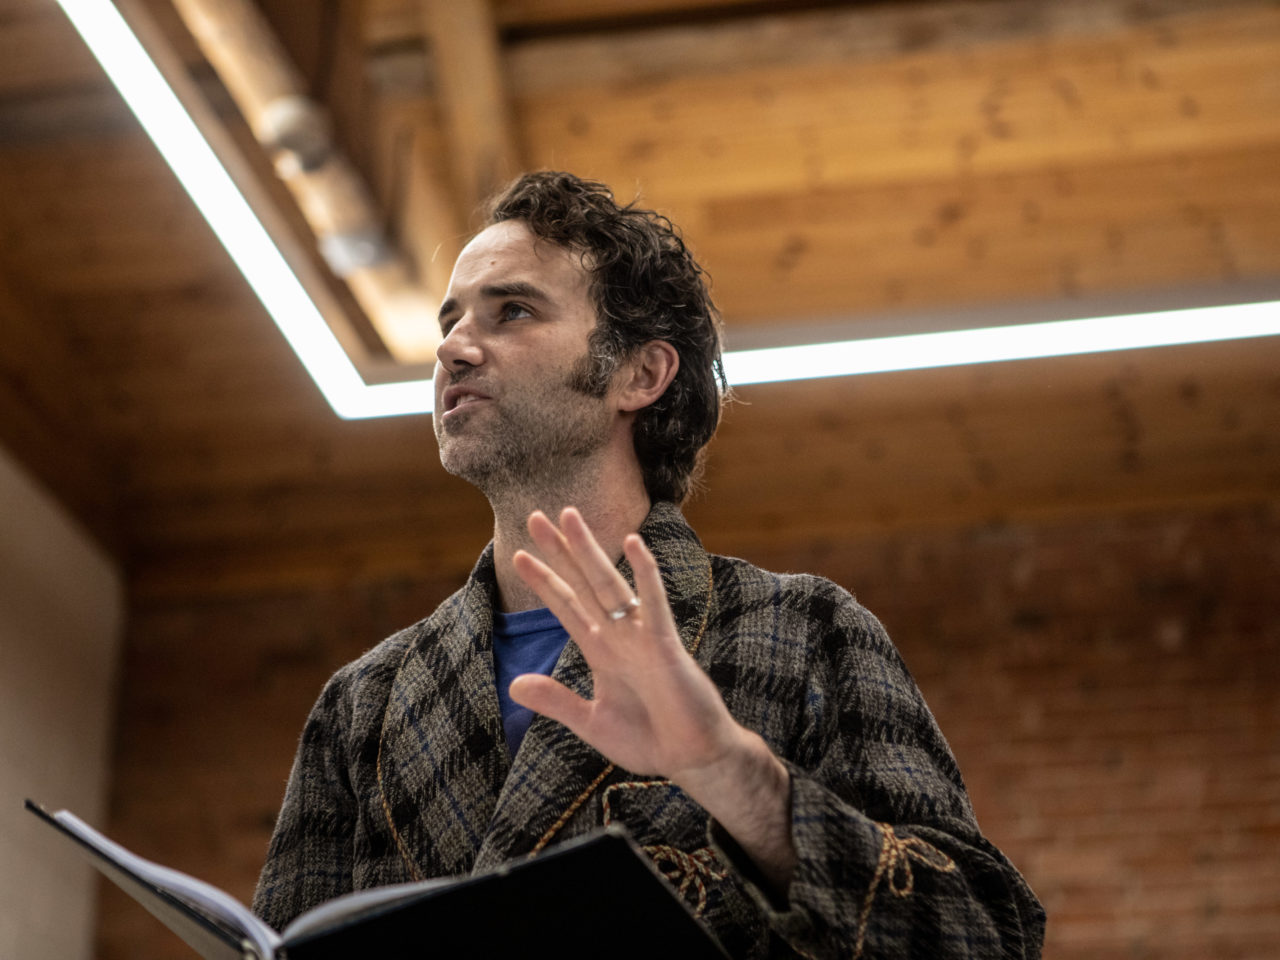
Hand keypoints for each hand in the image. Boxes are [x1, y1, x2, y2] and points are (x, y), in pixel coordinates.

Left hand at [510, 507, 796, 891]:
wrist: (693, 760)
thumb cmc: (652, 740)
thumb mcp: (592, 722)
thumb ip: (557, 702)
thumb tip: (513, 685)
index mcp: (602, 651)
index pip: (566, 607)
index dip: (544, 580)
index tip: (519, 554)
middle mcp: (619, 635)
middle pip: (583, 583)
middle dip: (560, 550)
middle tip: (534, 515)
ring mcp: (642, 636)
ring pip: (610, 584)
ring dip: (588, 550)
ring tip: (568, 516)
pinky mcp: (665, 645)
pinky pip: (654, 603)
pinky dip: (644, 573)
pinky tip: (633, 543)